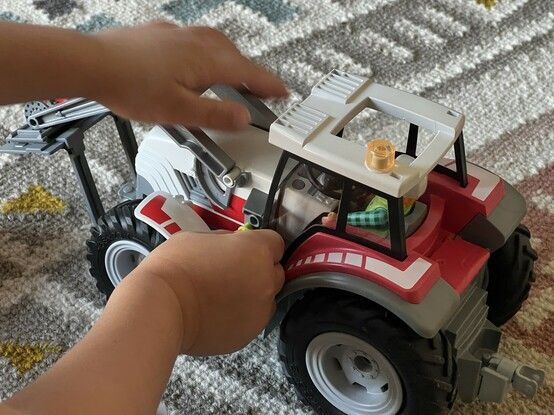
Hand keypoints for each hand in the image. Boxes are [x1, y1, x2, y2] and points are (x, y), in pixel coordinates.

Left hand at [91, 22, 287, 129]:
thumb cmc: (130, 86)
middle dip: (252, 72)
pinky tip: (196, 57)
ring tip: (235, 73)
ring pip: (216, 43)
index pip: (248, 73)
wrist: (92, 64)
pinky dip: (207, 50)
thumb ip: (214, 114)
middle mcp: (195, 43)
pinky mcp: (160, 35)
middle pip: (235, 56)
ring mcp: (177, 35)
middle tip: (261, 88)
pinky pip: (194, 39)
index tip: (282, 92)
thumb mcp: (178, 112)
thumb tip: (242, 117)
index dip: (268, 84)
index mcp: (206, 61)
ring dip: (232, 59)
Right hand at [136, 230, 284, 354]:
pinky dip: (241, 315)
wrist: (161, 308)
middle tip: (231, 271)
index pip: (275, 243)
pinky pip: (253, 319)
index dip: (259, 244)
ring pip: (266, 298)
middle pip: (274, 271)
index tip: (246, 249)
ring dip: (252, 294)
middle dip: (258, 270)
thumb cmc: (174, 268)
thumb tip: (232, 244)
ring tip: (222, 294)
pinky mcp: (249, 333)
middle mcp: (266, 280)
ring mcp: (260, 309)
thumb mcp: (198, 236)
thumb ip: (225, 240)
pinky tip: (218, 311)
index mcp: (257, 250)